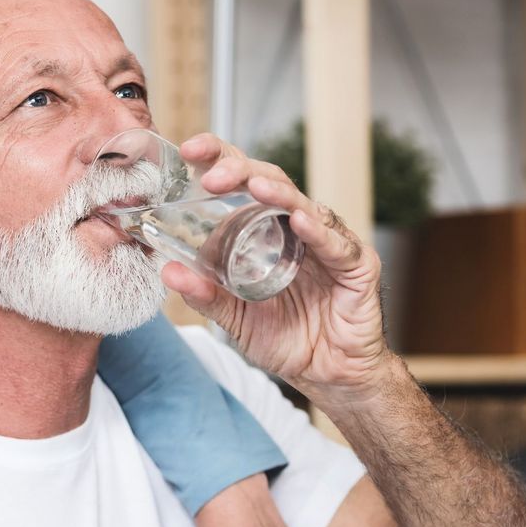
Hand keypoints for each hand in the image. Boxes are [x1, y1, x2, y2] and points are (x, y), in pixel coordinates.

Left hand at [165, 133, 390, 406]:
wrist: (329, 376)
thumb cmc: (288, 339)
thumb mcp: (235, 318)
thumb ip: (206, 294)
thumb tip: (167, 270)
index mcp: (268, 231)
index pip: (244, 182)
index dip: (221, 159)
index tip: (190, 150)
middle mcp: (298, 228)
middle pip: (272, 182)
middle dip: (241, 170)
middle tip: (212, 175)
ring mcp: (330, 244)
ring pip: (305, 206)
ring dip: (278, 194)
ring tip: (253, 186)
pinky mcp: (358, 266)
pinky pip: (338, 245)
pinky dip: (319, 232)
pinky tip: (300, 221)